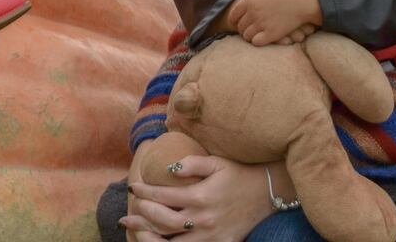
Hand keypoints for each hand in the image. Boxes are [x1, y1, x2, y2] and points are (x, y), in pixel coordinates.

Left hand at [121, 148, 276, 241]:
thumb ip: (192, 162)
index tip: (132, 188)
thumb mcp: (217, 162)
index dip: (144, 192)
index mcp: (200, 196)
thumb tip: (168, 168)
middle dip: (141, 218)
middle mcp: (203, 219)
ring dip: (152, 239)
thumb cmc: (239, 173)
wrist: (268, 192)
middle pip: (163, 223)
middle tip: (127, 215)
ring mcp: (211, 235)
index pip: (162, 196)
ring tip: (136, 234)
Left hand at [227, 0, 322, 46]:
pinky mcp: (272, 34)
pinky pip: (256, 42)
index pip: (233, 15)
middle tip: (249, 29)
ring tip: (255, 35)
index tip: (238, 23)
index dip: (234, 20)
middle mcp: (253, 13)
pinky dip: (257, 41)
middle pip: (240, 27)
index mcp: (250, 1)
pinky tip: (263, 38)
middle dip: (242, 29)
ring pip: (246, 36)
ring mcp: (262, 24)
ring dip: (249, 36)